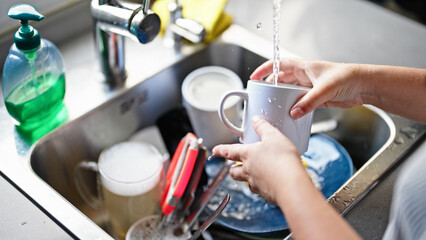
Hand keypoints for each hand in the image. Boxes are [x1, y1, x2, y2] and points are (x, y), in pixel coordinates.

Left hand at [212, 116, 303, 204]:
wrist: (291, 185)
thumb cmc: (282, 160)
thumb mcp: (274, 137)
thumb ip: (264, 128)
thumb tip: (256, 120)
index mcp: (248, 155)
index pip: (230, 151)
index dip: (221, 150)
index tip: (215, 150)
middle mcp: (249, 171)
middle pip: (234, 171)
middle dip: (232, 168)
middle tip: (232, 166)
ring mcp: (256, 184)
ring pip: (245, 182)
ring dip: (246, 178)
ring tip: (252, 174)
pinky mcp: (266, 194)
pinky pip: (259, 190)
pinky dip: (261, 186)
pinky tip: (270, 182)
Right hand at [250, 59, 366, 118]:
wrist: (364, 85)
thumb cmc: (347, 77)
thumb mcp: (324, 90)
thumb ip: (308, 102)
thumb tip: (293, 112)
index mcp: (304, 67)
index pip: (279, 64)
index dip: (265, 70)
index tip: (254, 77)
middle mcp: (305, 76)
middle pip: (282, 80)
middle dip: (271, 87)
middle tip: (262, 96)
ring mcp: (310, 87)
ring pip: (290, 92)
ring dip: (283, 99)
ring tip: (274, 107)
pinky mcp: (316, 97)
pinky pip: (300, 102)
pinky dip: (294, 107)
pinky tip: (291, 114)